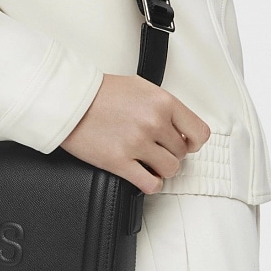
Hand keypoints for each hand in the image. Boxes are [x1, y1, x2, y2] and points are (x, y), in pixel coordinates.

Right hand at [60, 74, 209, 194]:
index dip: (194, 142)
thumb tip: (179, 125)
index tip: (186, 144)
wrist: (71, 100)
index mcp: (162, 102)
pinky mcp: (120, 161)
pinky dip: (150, 183)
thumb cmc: (101, 92)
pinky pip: (150, 184)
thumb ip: (163, 105)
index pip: (199, 132)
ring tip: (149, 162)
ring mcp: (137, 143)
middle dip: (170, 153)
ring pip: (170, 170)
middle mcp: (153, 122)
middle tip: (156, 149)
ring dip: (161, 169)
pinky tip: (142, 176)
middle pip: (181, 153)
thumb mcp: (140, 87)